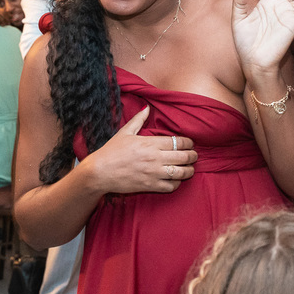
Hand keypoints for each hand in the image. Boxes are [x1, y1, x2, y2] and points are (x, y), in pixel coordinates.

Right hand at [83, 106, 197, 194]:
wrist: (99, 172)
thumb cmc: (111, 151)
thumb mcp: (124, 132)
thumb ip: (138, 120)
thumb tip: (147, 107)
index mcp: (150, 143)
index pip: (178, 142)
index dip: (188, 143)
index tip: (190, 143)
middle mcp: (155, 158)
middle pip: (184, 157)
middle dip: (193, 156)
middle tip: (194, 156)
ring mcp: (153, 173)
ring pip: (181, 172)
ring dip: (189, 170)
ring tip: (189, 168)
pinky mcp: (150, 185)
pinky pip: (171, 186)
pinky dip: (177, 183)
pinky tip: (176, 180)